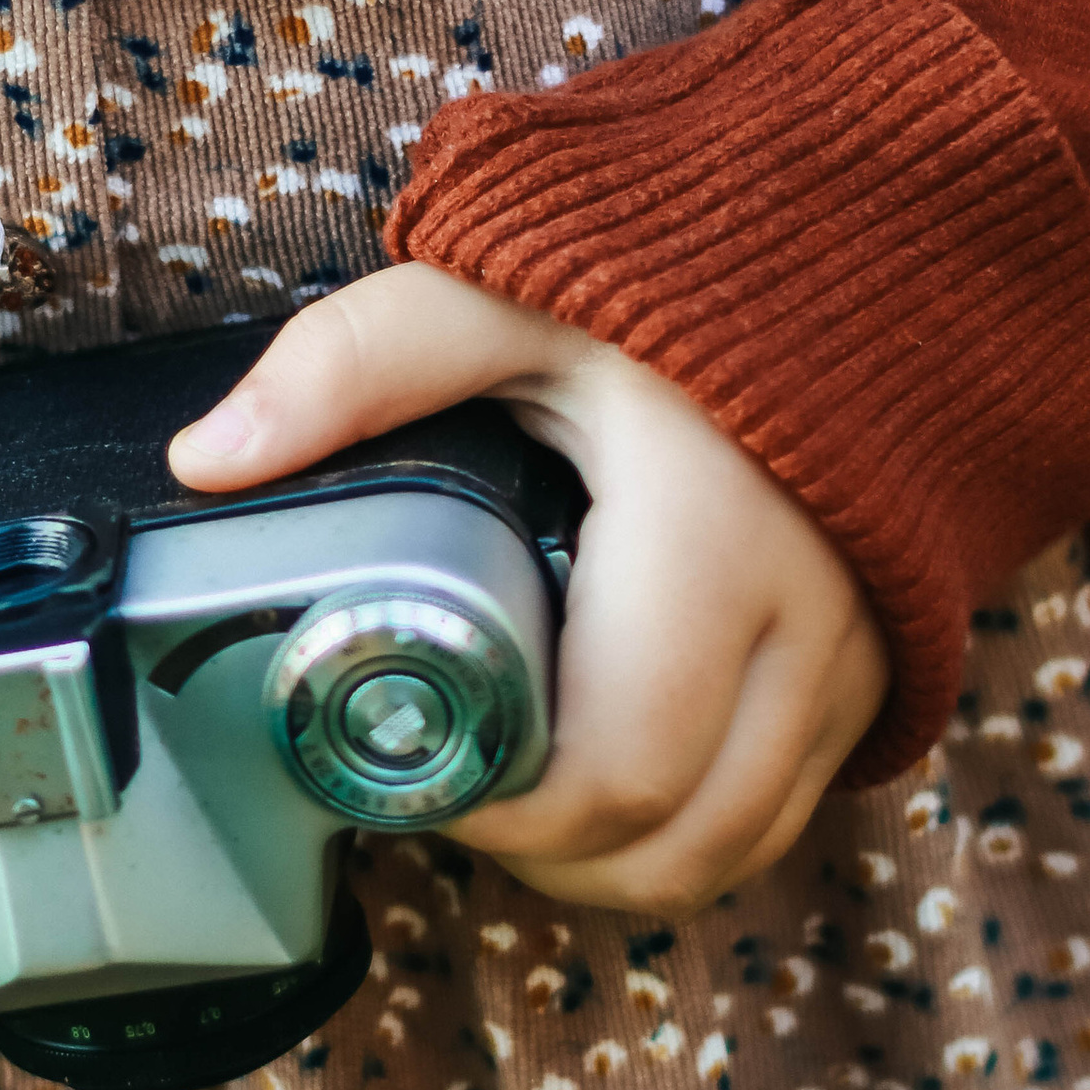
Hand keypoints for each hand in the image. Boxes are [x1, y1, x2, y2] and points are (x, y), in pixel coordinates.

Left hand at [167, 267, 887, 919]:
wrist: (860, 230)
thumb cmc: (672, 263)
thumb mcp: (501, 290)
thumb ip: (357, 364)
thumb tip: (208, 459)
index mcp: (715, 542)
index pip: (614, 776)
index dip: (506, 820)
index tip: (425, 775)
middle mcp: (814, 623)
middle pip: (677, 847)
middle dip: (549, 859)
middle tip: (456, 794)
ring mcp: (861, 655)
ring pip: (737, 849)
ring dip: (622, 856)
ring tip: (522, 788)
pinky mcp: (881, 666)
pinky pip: (785, 805)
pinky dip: (693, 818)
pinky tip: (612, 760)